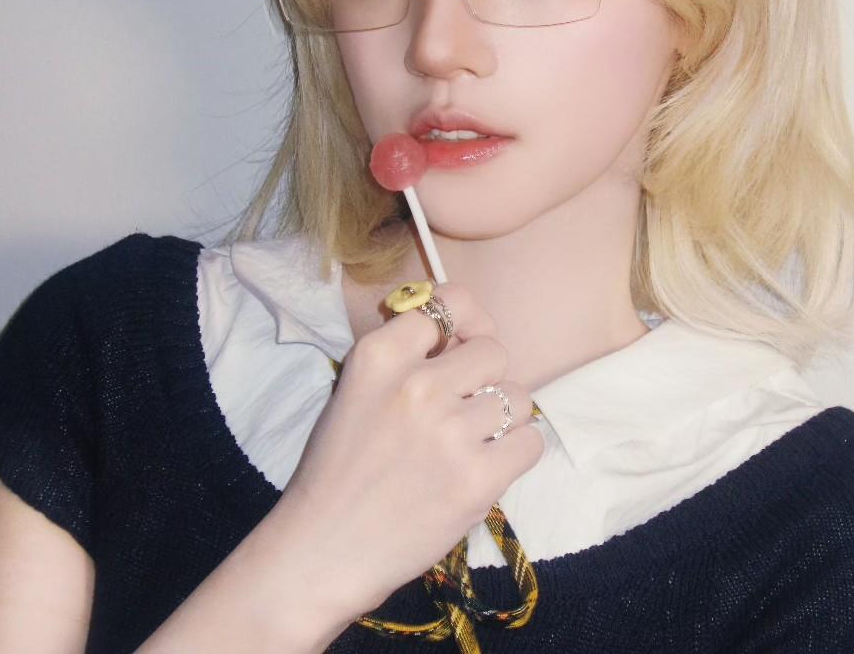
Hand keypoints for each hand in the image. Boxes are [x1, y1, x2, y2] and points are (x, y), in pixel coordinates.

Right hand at [279, 282, 544, 618]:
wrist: (323, 550)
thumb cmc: (338, 468)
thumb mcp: (356, 389)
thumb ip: (405, 356)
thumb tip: (465, 331)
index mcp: (380, 356)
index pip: (450, 304)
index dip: (462, 326)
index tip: (457, 349)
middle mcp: (417, 385)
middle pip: (493, 350)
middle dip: (484, 378)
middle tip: (461, 409)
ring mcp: (449, 432)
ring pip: (517, 397)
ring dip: (501, 419)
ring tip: (470, 444)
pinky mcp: (476, 479)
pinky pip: (530, 441)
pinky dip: (515, 454)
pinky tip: (485, 467)